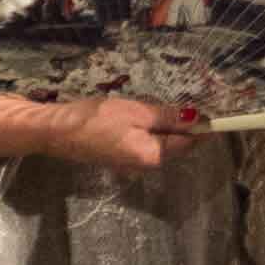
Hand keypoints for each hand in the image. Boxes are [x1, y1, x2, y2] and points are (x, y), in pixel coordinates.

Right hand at [0, 95, 208, 177]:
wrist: (56, 132)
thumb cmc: (96, 119)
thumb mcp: (136, 112)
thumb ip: (167, 117)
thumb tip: (197, 119)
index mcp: (153, 156)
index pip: (188, 142)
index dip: (200, 125)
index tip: (208, 107)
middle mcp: (146, 165)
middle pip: (175, 144)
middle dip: (181, 124)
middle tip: (179, 100)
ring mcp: (132, 163)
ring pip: (159, 142)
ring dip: (163, 125)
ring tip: (156, 105)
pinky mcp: (120, 157)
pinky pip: (144, 143)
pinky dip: (147, 129)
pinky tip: (138, 115)